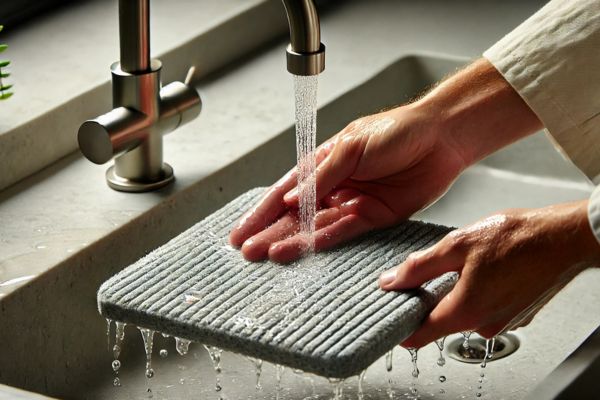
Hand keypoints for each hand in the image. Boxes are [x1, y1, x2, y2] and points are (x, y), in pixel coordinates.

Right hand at [229, 103, 467, 262]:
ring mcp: (351, 204)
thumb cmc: (396, 131)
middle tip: (248, 252)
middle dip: (270, 233)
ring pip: (315, 228)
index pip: (284, 191)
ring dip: (291, 241)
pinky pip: (343, 232)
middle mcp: (333, 187)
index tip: (239, 232)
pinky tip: (302, 249)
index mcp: (322, 164)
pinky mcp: (373, 217)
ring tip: (268, 255)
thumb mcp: (351, 147)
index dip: (260, 212)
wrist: (441, 137)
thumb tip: (291, 200)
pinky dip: (322, 241)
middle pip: (295, 216)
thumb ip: (321, 176)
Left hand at [379, 201, 599, 347]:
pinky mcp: (517, 314)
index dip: (401, 327)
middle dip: (430, 298)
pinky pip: (486, 308)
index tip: (391, 315)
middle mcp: (485, 324)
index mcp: (466, 311)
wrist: (564, 237)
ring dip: (457, 292)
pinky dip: (478, 292)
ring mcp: (504, 321)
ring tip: (465, 263)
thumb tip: (391, 281)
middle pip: (442, 320)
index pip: (421, 336)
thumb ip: (419, 267)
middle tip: (428, 272)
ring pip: (465, 311)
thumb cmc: (518, 238)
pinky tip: (485, 269)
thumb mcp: (457, 245)